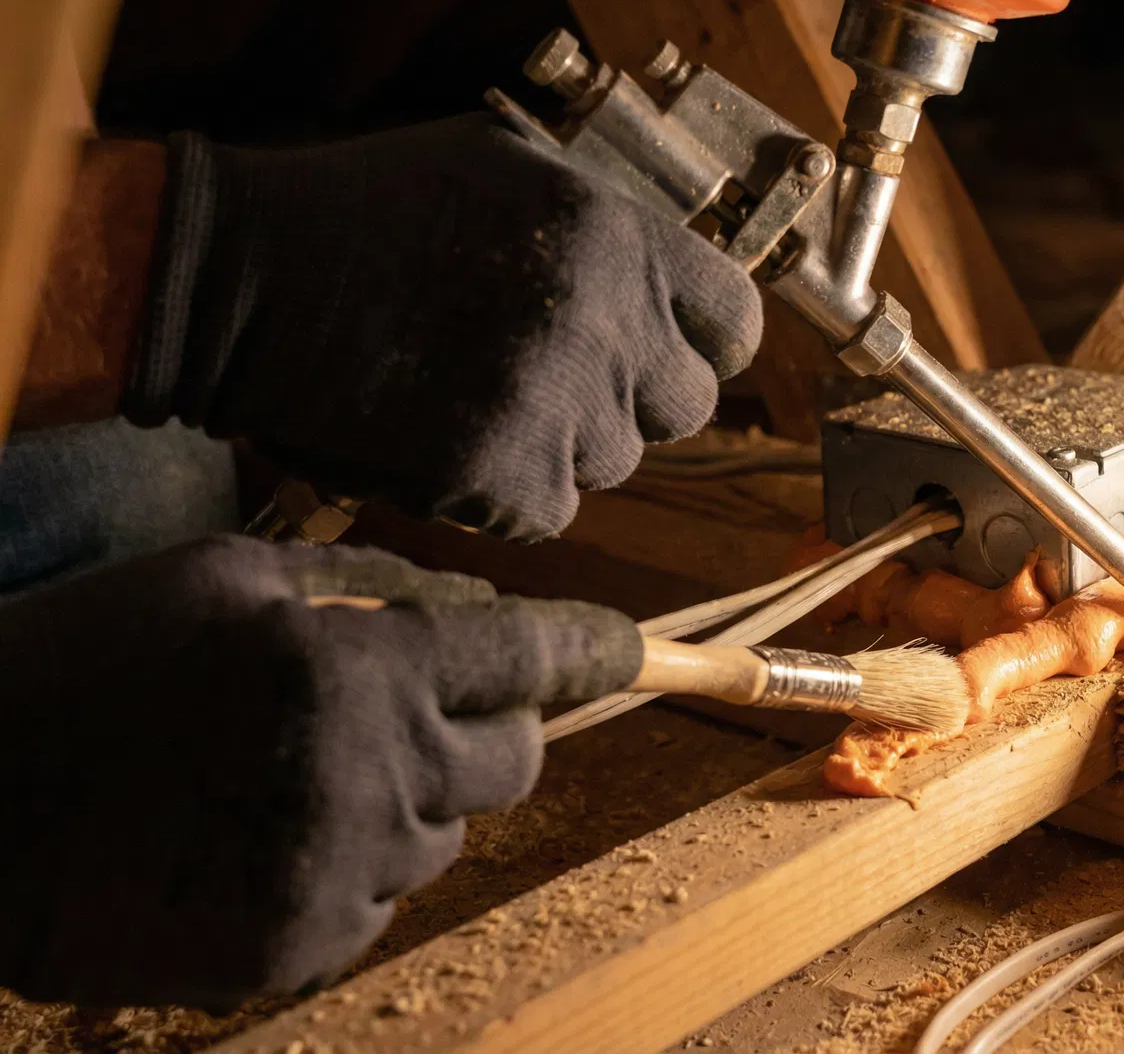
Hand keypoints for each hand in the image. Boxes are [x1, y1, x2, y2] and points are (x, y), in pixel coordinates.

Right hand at [0, 536, 643, 1006]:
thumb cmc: (89, 661)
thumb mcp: (225, 574)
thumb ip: (373, 584)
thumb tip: (477, 608)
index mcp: (357, 670)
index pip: (530, 660)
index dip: (591, 649)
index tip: (632, 649)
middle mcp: (369, 778)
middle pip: (515, 761)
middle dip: (482, 725)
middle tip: (396, 700)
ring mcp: (337, 877)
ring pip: (448, 834)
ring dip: (408, 798)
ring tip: (287, 769)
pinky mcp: (295, 951)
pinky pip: (380, 901)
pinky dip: (349, 866)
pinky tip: (255, 834)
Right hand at [125, 114, 762, 539]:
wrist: (241, 280)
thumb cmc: (365, 215)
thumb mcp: (509, 170)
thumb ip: (607, 232)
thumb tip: (673, 291)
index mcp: (620, 237)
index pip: (735, 326)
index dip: (701, 347)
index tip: (666, 357)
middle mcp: (607, 320)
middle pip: (684, 408)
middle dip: (629, 403)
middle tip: (547, 382)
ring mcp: (559, 405)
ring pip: (612, 465)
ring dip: (557, 447)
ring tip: (468, 394)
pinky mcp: (504, 476)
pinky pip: (545, 511)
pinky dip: (500, 493)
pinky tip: (438, 438)